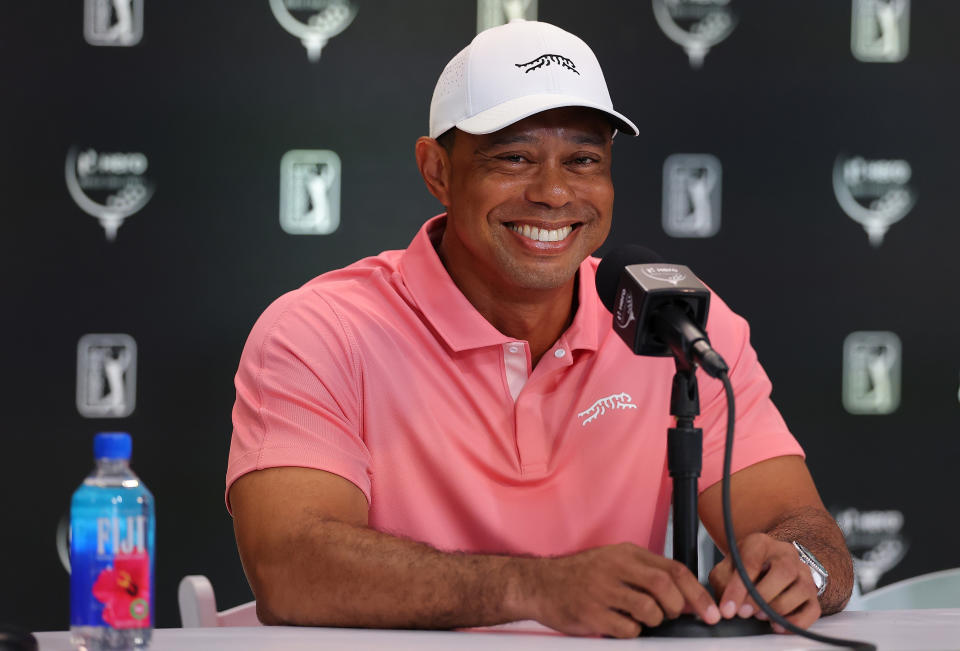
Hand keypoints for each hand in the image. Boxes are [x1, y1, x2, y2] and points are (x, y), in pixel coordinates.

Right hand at [523, 542, 720, 637]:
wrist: (540, 584)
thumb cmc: (581, 575)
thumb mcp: (614, 561)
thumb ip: (646, 572)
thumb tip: (686, 596)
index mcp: (626, 553)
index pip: (674, 570)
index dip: (697, 594)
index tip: (710, 611)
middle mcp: (615, 568)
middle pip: (666, 588)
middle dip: (678, 609)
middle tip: (672, 616)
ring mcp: (602, 590)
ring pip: (650, 611)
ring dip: (653, 621)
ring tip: (639, 618)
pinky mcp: (591, 613)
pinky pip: (628, 630)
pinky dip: (631, 632)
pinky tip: (619, 624)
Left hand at [708, 533, 820, 632]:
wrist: (764, 566)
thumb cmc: (743, 568)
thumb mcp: (726, 568)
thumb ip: (723, 582)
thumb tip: (728, 606)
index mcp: (760, 543)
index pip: (751, 561)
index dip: (738, 588)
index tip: (728, 609)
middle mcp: (786, 554)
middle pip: (784, 572)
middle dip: (762, 597)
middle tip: (745, 612)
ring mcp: (803, 573)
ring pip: (801, 590)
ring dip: (778, 609)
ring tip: (759, 615)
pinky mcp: (812, 594)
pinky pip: (812, 611)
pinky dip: (795, 622)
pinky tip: (777, 625)